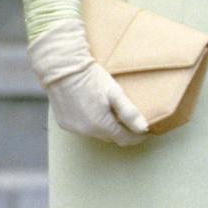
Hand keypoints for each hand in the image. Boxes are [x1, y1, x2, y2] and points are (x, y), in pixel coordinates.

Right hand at [28, 19, 148, 146]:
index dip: (136, 137)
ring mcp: (73, 128)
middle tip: (130, 120)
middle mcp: (85, 131)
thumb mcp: (114, 92)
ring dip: (105, 127)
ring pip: (96, 133)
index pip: (124, 139)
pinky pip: (83, 128)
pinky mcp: (64, 123)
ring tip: (112, 113)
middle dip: (121, 131)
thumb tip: (143, 128)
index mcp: (100, 125)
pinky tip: (93, 110)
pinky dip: (90, 123)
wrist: (62, 68)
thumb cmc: (90, 77)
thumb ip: (129, 112)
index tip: (144, 131)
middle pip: (110, 136)